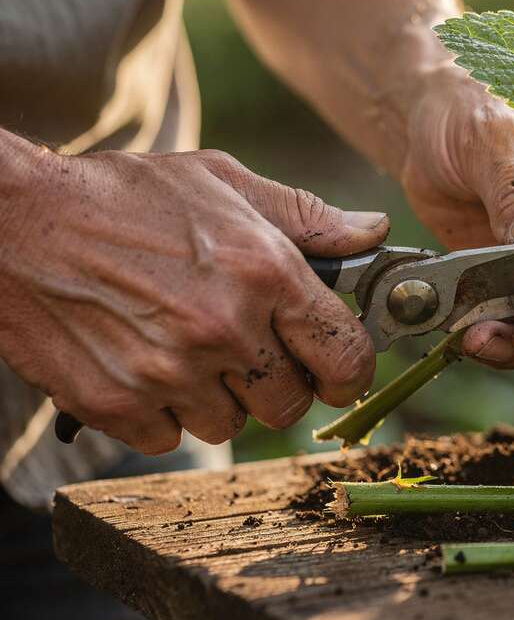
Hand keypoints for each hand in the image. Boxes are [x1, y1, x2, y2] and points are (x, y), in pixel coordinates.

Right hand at [0, 138, 389, 453]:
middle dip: (279, 383)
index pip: (346, 356)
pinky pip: (169, 437)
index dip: (349, 371)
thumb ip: (306, 217)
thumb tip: (372, 231)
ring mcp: (168, 372)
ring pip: (230, 426)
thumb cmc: (122, 195)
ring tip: (186, 348)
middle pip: (291, 405)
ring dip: (218, 398)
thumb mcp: (222, 183)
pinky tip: (144, 365)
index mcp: (265, 272)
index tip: (336, 370)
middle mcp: (223, 328)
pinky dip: (162, 412)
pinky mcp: (115, 403)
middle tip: (250, 352)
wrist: (12, 219)